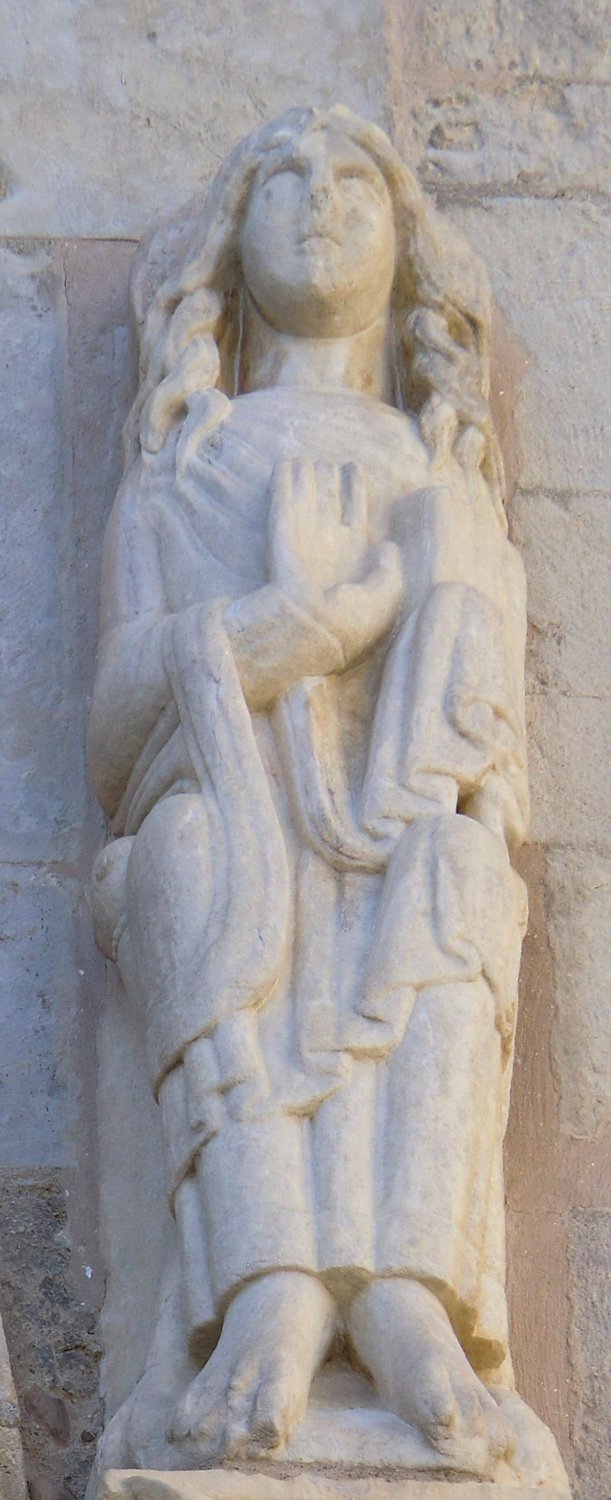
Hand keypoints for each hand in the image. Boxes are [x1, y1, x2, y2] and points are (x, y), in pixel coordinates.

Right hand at [269, 458, 402, 665]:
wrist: (311, 629)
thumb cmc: (348, 620)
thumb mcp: (385, 598)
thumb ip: (390, 570)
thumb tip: (387, 547)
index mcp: (353, 554)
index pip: (355, 511)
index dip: (354, 488)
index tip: (353, 469)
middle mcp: (329, 540)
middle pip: (329, 498)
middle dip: (329, 479)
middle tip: (328, 465)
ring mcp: (305, 535)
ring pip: (306, 494)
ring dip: (306, 475)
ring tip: (304, 459)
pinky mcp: (283, 533)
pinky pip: (283, 500)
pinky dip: (284, 481)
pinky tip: (286, 463)